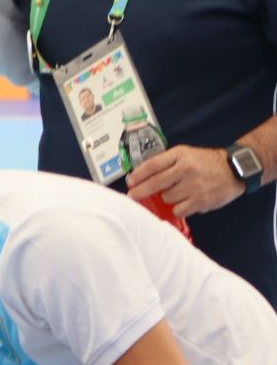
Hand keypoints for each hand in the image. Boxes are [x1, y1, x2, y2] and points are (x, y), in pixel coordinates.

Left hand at [126, 145, 242, 217]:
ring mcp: (194, 186)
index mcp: (180, 155)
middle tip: (132, 196)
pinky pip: (179, 210)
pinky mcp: (201, 201)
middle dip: (140, 191)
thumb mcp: (185, 154)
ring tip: (176, 193)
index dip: (138, 175)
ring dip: (167, 198)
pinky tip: (183, 203)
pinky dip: (178, 209)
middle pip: (155, 183)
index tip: (130, 182)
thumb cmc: (206, 162)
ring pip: (167, 198)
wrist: (235, 169)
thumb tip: (142, 175)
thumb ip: (166, 162)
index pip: (153, 165)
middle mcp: (186, 170)